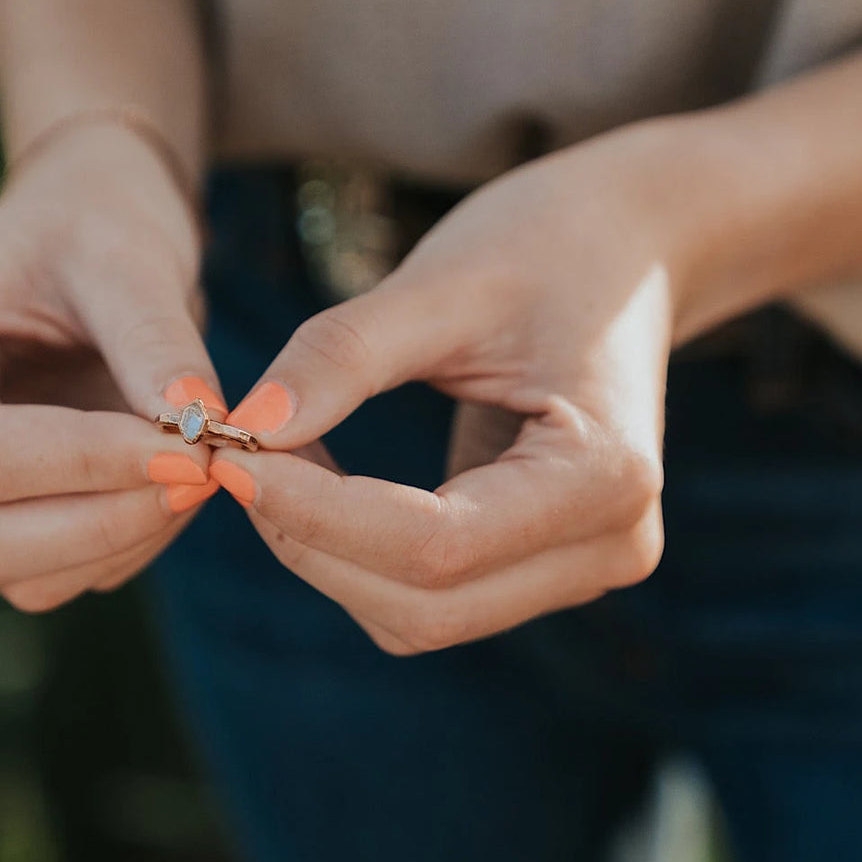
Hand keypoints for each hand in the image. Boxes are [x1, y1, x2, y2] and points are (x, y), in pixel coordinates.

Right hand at [0, 125, 223, 609]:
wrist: (90, 232)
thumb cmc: (95, 222)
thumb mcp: (127, 258)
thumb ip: (156, 343)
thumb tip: (202, 429)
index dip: (89, 463)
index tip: (195, 446)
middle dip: (105, 521)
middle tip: (204, 471)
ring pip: (20, 578)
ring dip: (124, 539)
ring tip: (199, 466)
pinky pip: (59, 576)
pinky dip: (127, 545)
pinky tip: (173, 481)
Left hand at [209, 120, 715, 653]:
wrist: (631, 249)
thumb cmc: (549, 244)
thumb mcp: (443, 281)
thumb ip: (343, 355)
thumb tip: (247, 426)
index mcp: (607, 474)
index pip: (435, 545)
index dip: (317, 513)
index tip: (229, 452)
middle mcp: (610, 545)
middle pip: (424, 604)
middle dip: (311, 541)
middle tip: (238, 452)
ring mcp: (582, 568)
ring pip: (419, 617)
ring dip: (326, 554)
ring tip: (279, 455)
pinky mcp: (543, 568)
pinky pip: (429, 599)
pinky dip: (355, 555)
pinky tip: (324, 480)